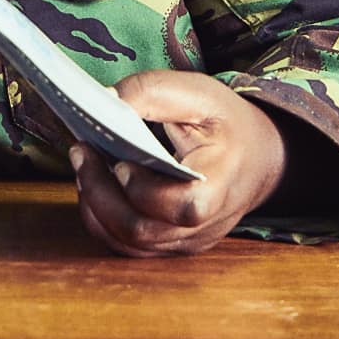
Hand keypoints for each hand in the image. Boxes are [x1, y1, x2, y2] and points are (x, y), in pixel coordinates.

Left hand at [70, 70, 287, 257]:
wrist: (257, 158)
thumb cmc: (226, 124)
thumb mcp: (199, 93)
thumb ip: (151, 92)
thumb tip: (103, 100)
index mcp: (222, 183)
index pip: (184, 207)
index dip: (145, 190)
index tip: (120, 160)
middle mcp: (206, 223)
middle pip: (145, 231)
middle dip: (101, 193)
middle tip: (80, 153)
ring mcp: (188, 240)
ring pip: (130, 244)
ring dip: (95, 207)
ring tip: (83, 166)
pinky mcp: (171, 243)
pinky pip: (128, 246)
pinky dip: (101, 219)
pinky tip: (93, 187)